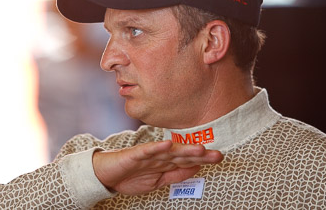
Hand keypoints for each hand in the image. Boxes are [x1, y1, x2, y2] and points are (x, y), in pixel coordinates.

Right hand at [92, 140, 222, 194]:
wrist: (106, 175)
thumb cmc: (131, 176)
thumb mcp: (158, 181)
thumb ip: (176, 175)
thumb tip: (196, 168)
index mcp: (166, 163)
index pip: (187, 160)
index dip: (203, 159)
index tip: (219, 157)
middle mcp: (160, 156)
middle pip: (182, 155)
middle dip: (199, 154)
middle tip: (217, 154)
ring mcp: (148, 155)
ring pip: (169, 152)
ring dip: (184, 149)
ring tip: (199, 149)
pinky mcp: (135, 155)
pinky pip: (147, 151)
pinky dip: (157, 147)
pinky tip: (168, 144)